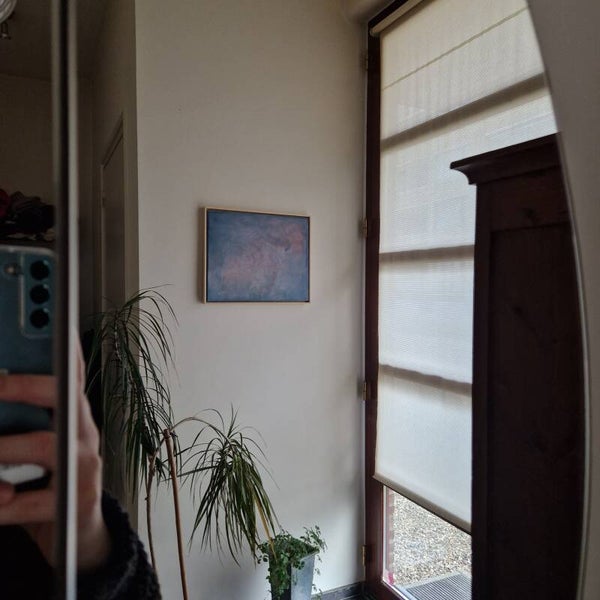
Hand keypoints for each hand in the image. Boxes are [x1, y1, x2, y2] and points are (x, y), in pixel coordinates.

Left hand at [0, 349, 110, 570]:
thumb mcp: (36, 450)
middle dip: (26, 385)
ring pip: (44, 445)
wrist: (79, 537)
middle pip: (66, 397)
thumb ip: (18, 428)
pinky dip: (1, 502)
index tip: (49, 329)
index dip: (64, 352)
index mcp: (73, 418)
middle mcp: (83, 436)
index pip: (72, 376)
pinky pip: (30, 501)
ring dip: (1, 450)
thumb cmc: (51, 485)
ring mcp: (83, 468)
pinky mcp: (75, 504)